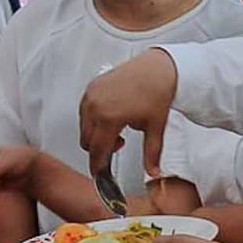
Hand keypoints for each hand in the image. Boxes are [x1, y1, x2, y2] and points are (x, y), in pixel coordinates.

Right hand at [78, 49, 178, 178]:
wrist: (158, 68)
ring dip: (96, 134)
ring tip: (119, 129)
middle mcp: (96, 105)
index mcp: (109, 117)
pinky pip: (84, 111)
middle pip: (86, 141)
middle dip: (99, 149)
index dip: (98, 165)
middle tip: (120, 145)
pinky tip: (112, 117)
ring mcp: (91, 95)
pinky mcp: (91, 87)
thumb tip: (153, 171)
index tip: (100, 174)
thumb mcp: (156, 128)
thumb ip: (152, 153)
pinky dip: (93, 119)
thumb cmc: (157, 92)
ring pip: (83, 126)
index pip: (97, 150)